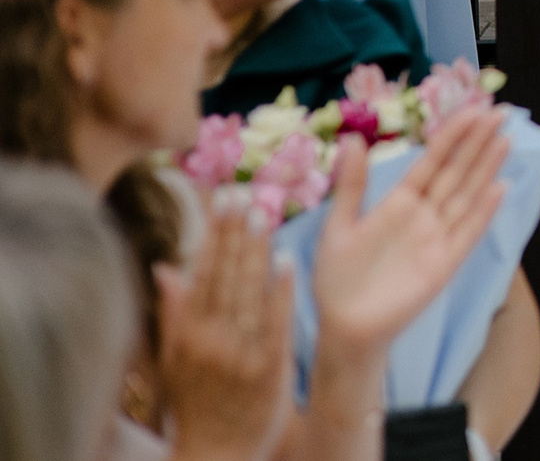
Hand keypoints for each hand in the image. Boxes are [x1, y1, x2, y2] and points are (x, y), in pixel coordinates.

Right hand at [156, 207, 292, 460]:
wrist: (217, 453)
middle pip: (225, 276)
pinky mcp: (270, 368)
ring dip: (257, 251)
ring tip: (265, 213)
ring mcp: (240, 354)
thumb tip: (165, 266)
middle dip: (235, 233)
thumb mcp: (173, 361)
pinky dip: (281, 290)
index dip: (214, 235)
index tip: (222, 198)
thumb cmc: (196, 404)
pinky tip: (289, 260)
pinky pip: (277, 322)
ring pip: (249, 293)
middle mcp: (210, 340)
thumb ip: (173, 313)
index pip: (202, 273)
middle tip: (246, 192)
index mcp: (187, 335)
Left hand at [309, 109, 507, 359]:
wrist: (345, 327)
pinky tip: (500, 188)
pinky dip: (484, 211)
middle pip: (457, 171)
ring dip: (487, 168)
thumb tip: (352, 139)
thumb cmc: (338, 279)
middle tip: (500, 112)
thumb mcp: (338, 225)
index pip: (433, 160)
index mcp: (399, 202)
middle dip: (478, 142)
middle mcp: (424, 215)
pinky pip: (468, 232)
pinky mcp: (445, 263)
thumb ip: (351, 184)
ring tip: (505, 139)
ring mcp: (438, 238)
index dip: (453, 135)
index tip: (473, 109)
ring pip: (467, 195)